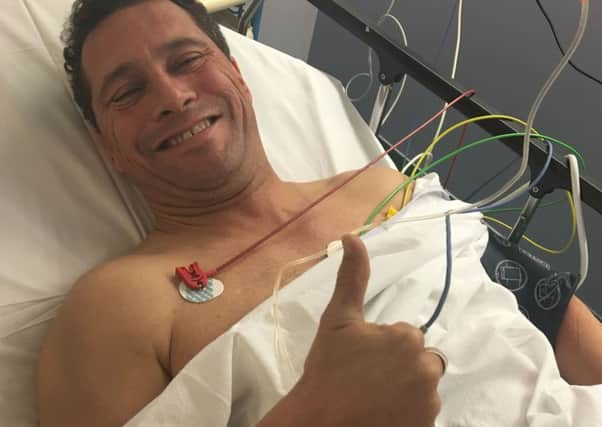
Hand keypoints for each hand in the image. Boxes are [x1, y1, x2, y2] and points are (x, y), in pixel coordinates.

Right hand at [299, 234, 443, 426]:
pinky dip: (407, 413)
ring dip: (403, 390)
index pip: (404, 337)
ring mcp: (429, 404)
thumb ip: (352, 277)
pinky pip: (421, 413)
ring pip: (420, 388)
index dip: (381, 347)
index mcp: (408, 338)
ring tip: (372, 399)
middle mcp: (428, 369)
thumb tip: (352, 236)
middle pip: (418, 362)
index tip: (360, 360)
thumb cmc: (327, 369)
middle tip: (366, 380)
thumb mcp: (337, 319)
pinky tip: (381, 413)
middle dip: (398, 368)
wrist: (319, 421)